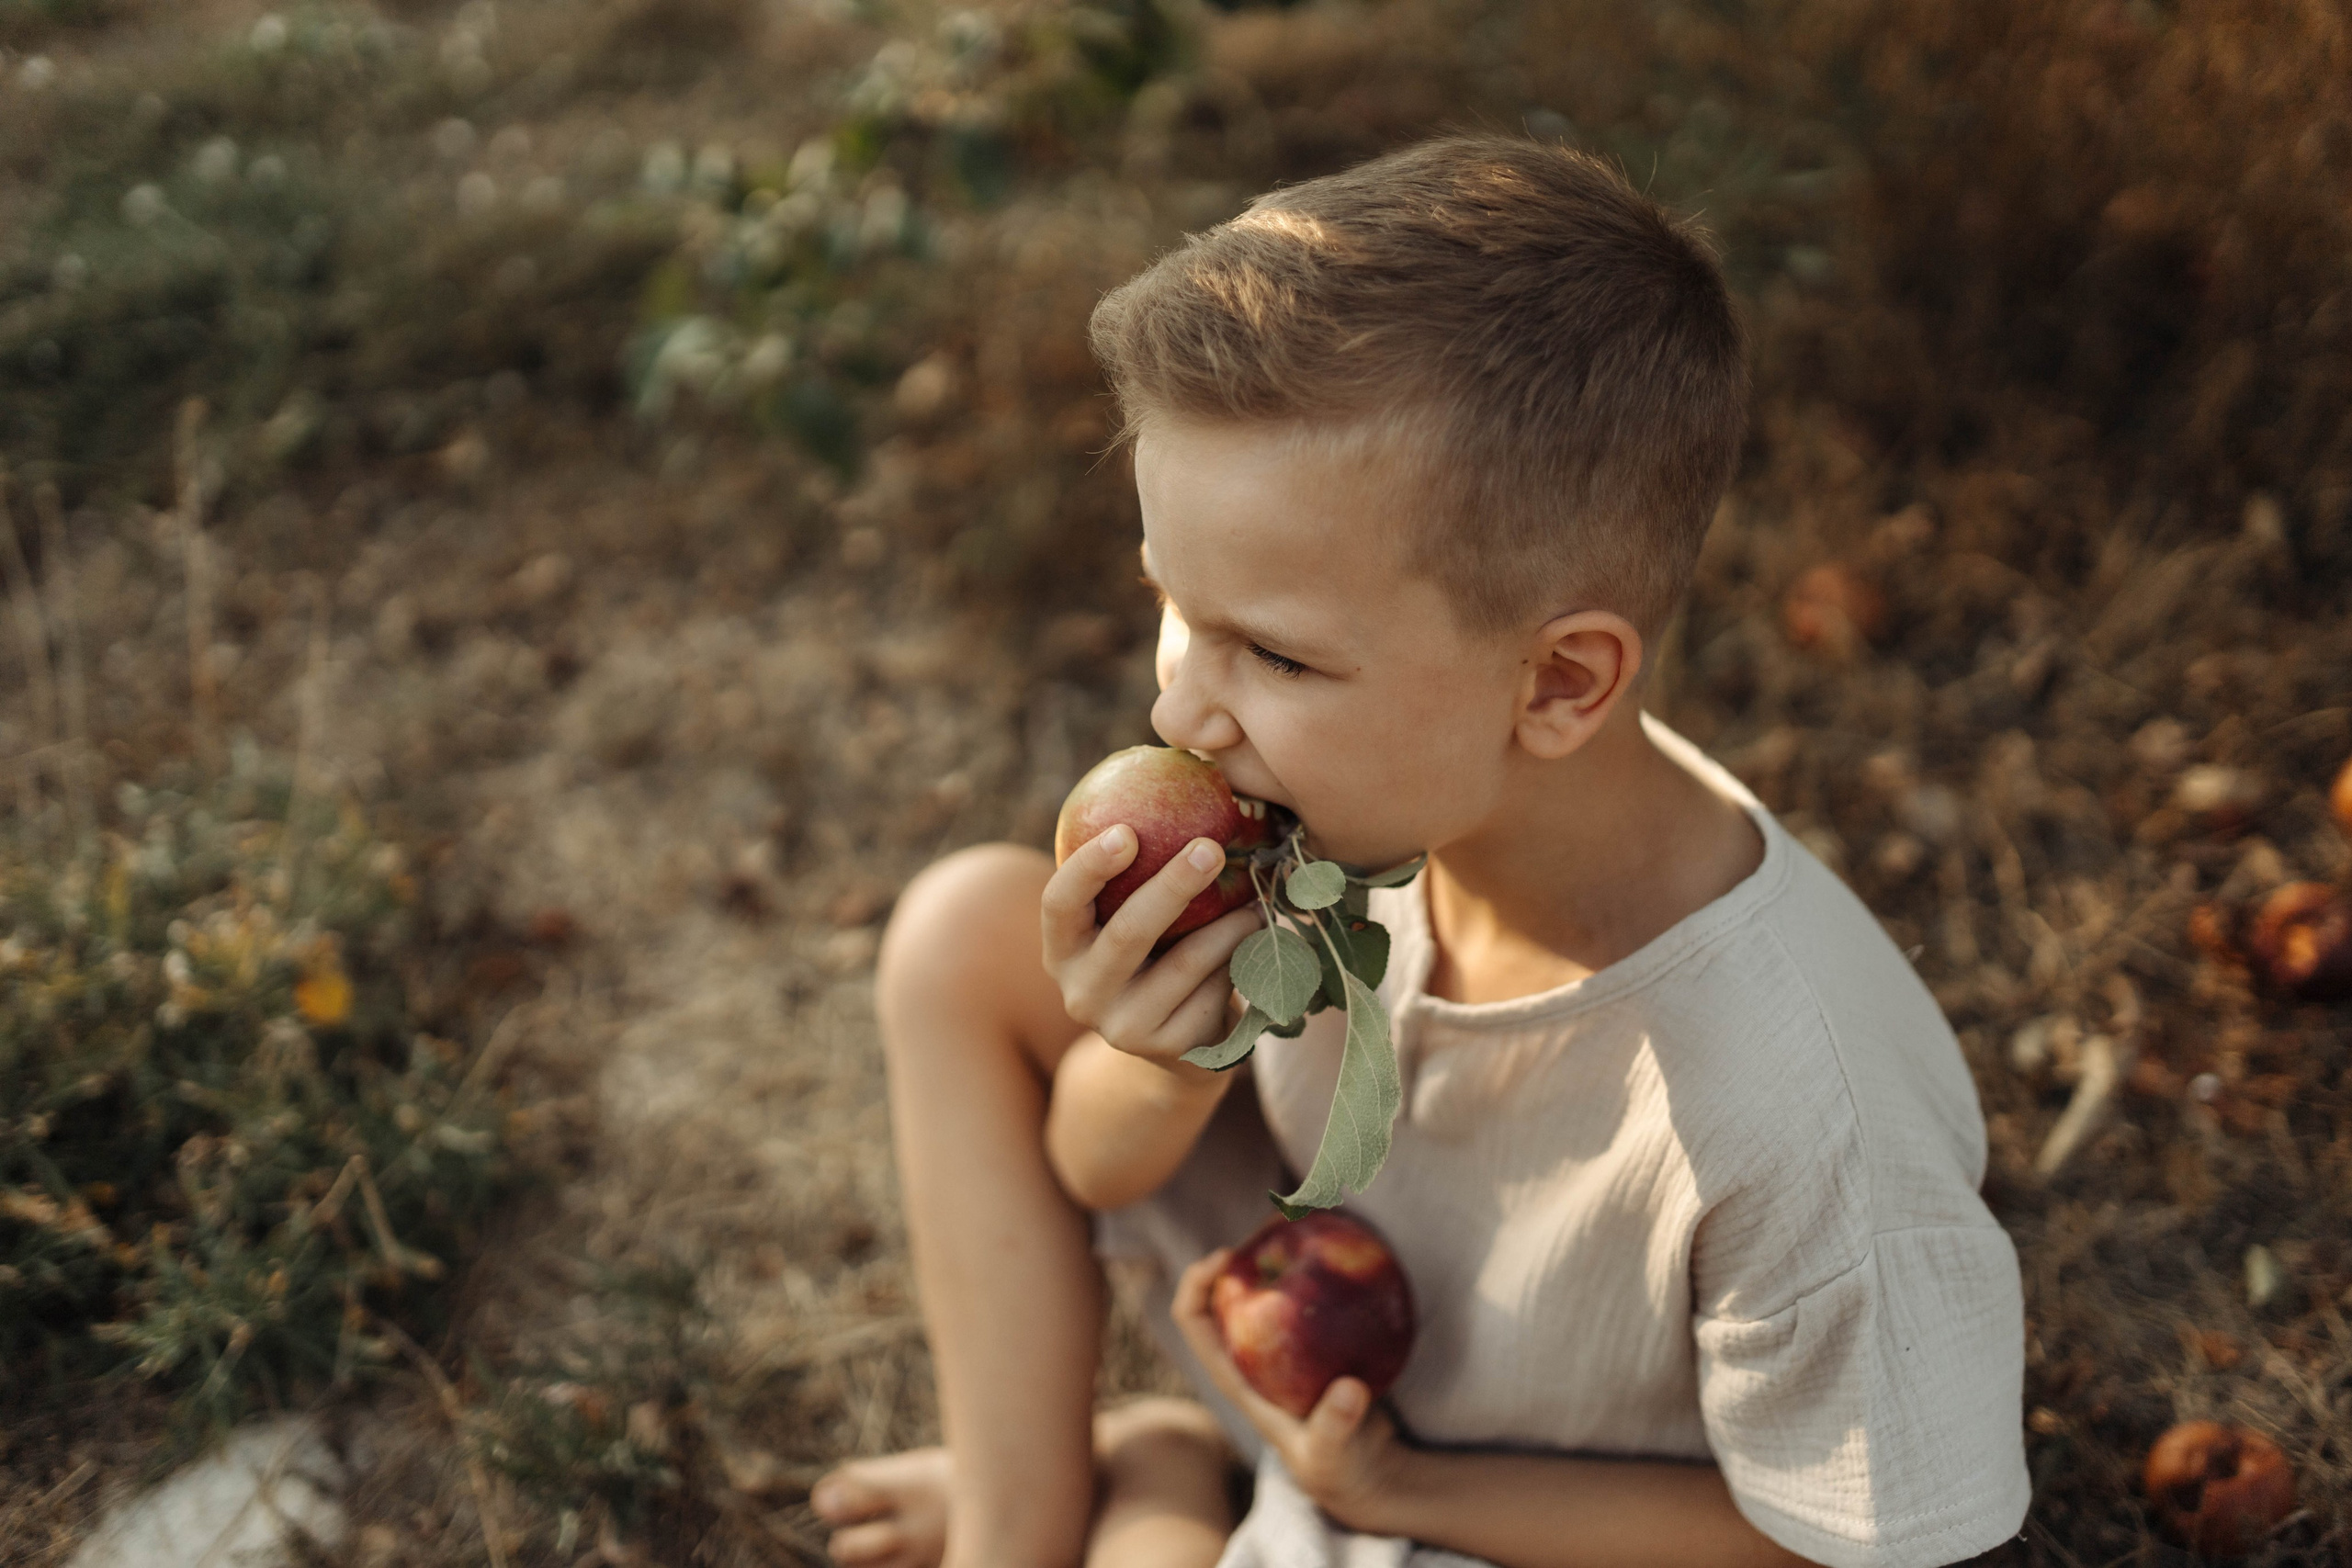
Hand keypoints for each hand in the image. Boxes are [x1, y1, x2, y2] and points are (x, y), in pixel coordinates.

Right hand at [1041, 826, 1262, 1068]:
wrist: (1179, 1043)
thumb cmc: (1158, 953)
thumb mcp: (1134, 916)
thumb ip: (1138, 872)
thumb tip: (1186, 782)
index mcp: (1063, 948)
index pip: (1059, 903)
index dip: (1088, 867)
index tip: (1127, 831)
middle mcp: (1081, 992)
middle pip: (1128, 933)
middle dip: (1172, 884)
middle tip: (1211, 847)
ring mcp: (1122, 1028)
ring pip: (1185, 963)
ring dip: (1229, 924)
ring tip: (1257, 899)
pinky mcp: (1167, 1049)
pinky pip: (1213, 992)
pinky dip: (1239, 962)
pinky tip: (1257, 944)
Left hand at [1173, 1248, 1407, 1532]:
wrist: (1362, 1472)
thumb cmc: (1335, 1467)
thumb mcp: (1332, 1452)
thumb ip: (1335, 1426)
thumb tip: (1349, 1389)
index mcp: (1234, 1375)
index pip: (1192, 1320)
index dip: (1196, 1282)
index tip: (1228, 1257)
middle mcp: (1248, 1353)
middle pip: (1222, 1290)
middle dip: (1238, 1251)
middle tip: (1274, 1222)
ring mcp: (1278, 1346)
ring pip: (1262, 1286)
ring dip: (1273, 1252)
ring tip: (1301, 1221)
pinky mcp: (1309, 1342)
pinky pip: (1301, 1294)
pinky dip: (1311, 1267)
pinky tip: (1338, 1246)